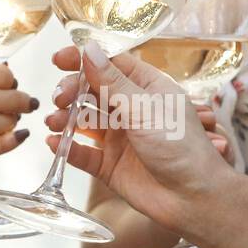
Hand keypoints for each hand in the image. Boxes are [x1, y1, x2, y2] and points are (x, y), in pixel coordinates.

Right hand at [43, 43, 237, 227]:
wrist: (193, 197)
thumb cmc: (181, 146)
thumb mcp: (145, 107)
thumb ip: (113, 81)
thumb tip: (89, 49)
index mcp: (146, 88)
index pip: (110, 64)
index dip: (84, 59)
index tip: (59, 58)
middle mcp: (131, 110)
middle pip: (92, 91)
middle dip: (72, 90)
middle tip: (60, 97)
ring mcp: (119, 138)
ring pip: (83, 121)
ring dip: (64, 118)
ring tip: (54, 122)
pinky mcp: (110, 165)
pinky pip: (82, 153)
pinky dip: (66, 147)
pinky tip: (54, 143)